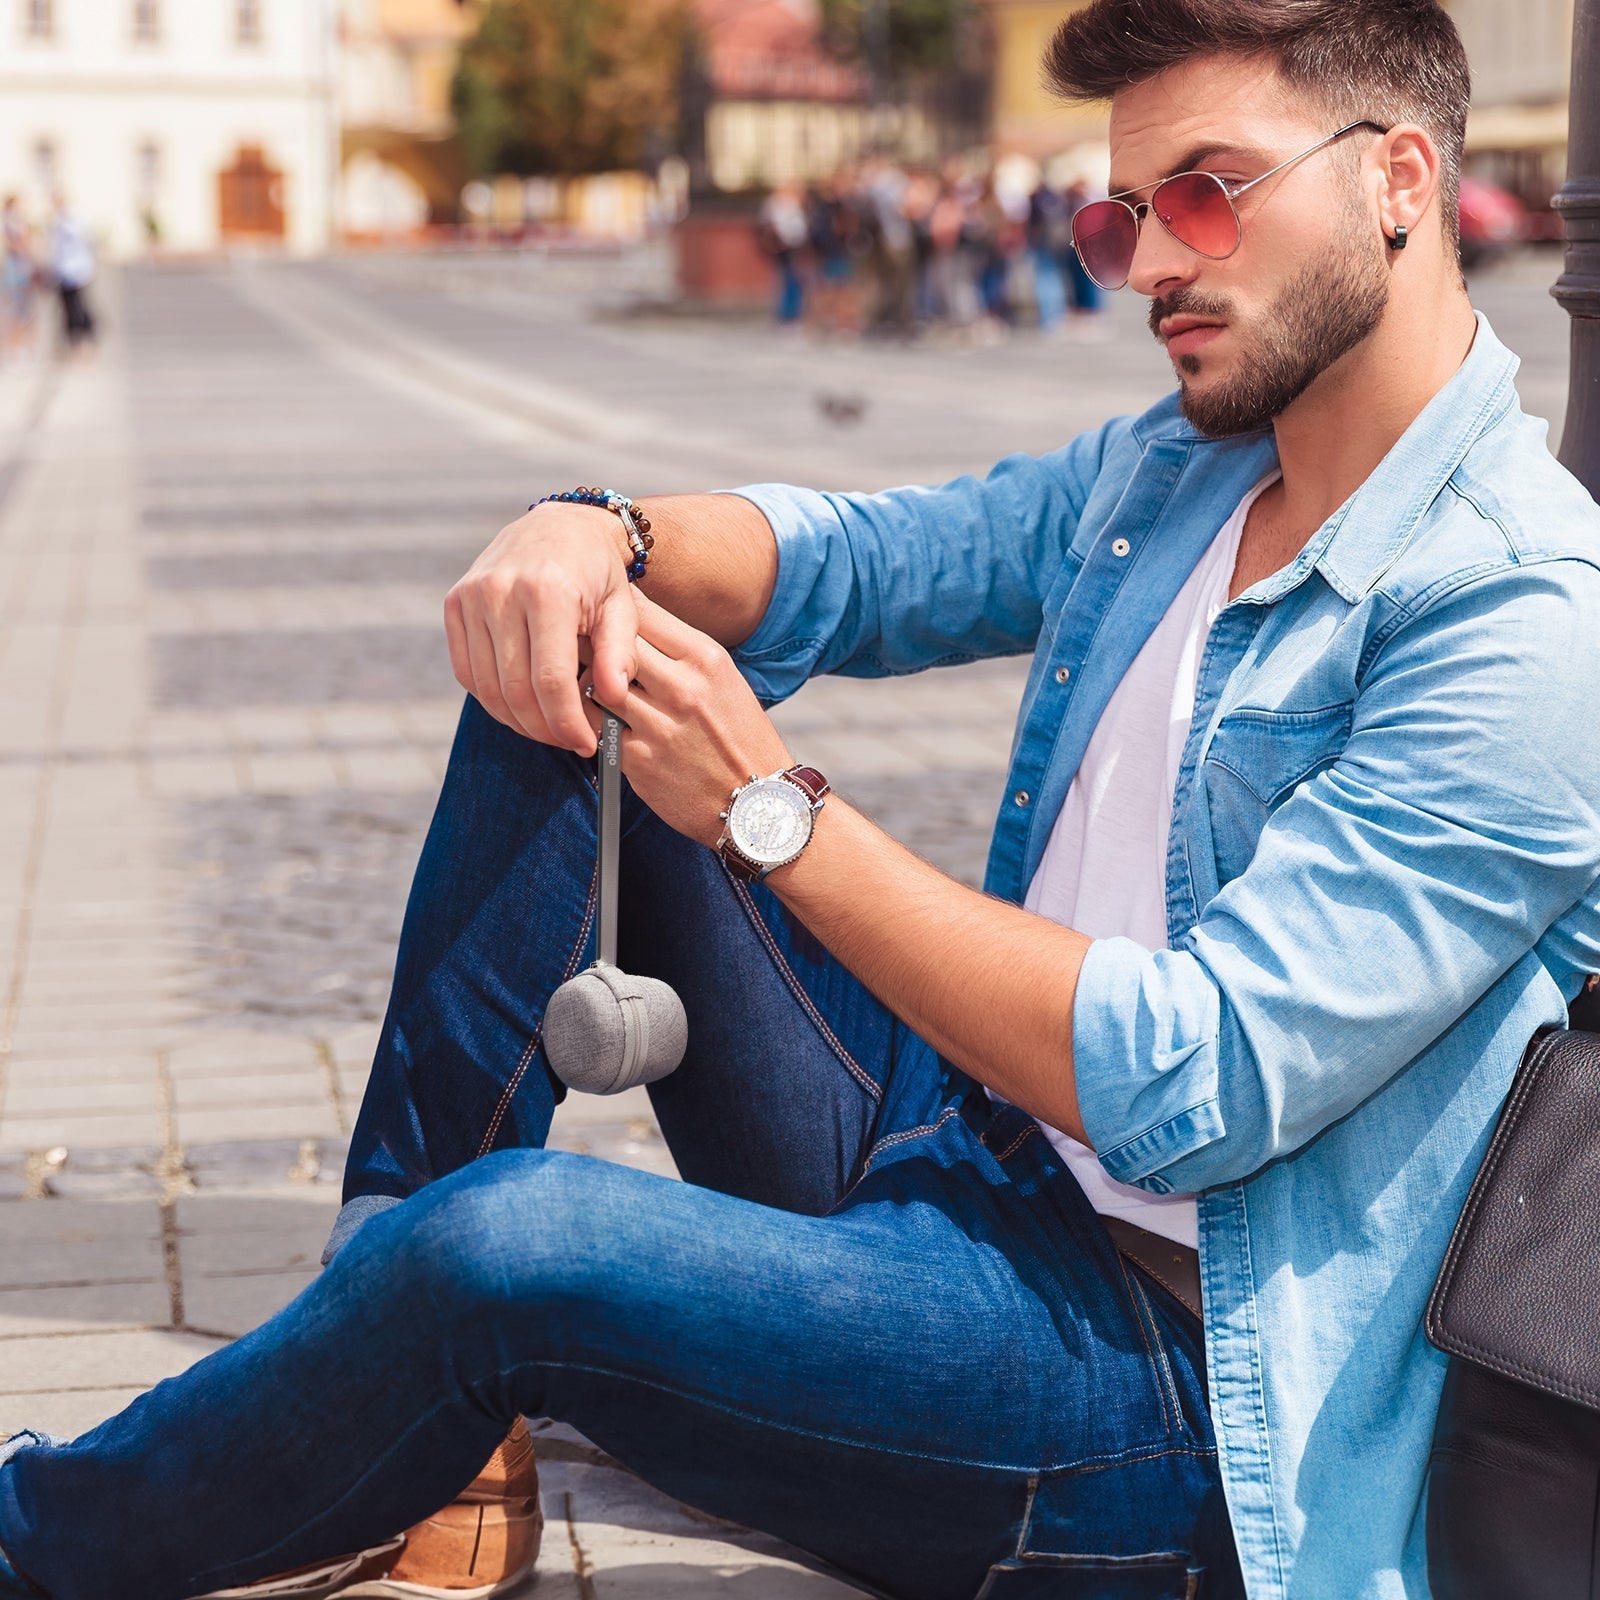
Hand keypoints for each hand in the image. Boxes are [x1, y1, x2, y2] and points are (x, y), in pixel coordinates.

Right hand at [444, 501, 636, 755]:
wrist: (559, 527)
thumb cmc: (597, 573)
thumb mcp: (623, 607)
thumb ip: (619, 653)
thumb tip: (612, 698)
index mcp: (548, 591)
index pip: (551, 680)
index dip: (567, 722)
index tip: (585, 744)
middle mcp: (501, 591)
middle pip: (515, 689)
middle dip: (543, 728)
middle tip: (569, 742)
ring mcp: (472, 596)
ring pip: (486, 686)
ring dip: (517, 720)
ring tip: (548, 729)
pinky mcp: (455, 603)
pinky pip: (466, 671)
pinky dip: (491, 699)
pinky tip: (521, 707)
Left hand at [583, 590, 793, 848]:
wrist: (758, 803)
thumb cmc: (741, 738)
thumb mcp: (723, 680)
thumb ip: (680, 650)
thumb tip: (634, 617)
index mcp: (706, 659)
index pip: (641, 614)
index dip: (614, 613)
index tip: (601, 617)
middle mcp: (683, 688)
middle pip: (612, 645)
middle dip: (592, 643)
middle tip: (578, 645)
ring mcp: (659, 726)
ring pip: (595, 686)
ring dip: (586, 685)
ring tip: (583, 685)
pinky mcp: (639, 761)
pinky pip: (595, 729)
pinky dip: (589, 722)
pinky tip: (595, 722)